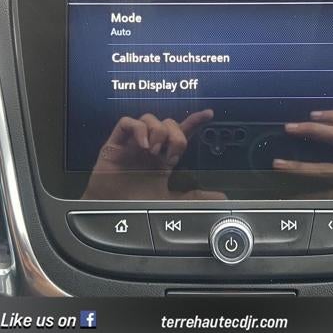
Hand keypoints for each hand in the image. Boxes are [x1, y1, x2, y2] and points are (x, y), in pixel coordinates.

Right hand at [82, 109, 225, 199]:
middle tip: (171, 154)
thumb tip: (221, 198)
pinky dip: (138, 129)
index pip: (181, 133)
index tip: (208, 114)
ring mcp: (132, 145)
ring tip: (155, 151)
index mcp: (163, 158)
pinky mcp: (115, 145)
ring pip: (149, 118)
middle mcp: (150, 148)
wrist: (110, 217)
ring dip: (157, 131)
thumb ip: (195, 198)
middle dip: (174, 133)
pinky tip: (143, 145)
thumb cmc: (136, 208)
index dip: (194, 121)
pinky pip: (126, 123)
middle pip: (167, 123)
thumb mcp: (171, 202)